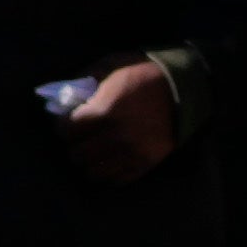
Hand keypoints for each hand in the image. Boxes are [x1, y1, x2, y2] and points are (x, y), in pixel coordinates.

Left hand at [53, 58, 187, 181]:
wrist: (183, 90)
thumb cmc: (143, 74)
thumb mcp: (111, 66)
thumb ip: (85, 79)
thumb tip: (64, 95)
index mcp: (104, 112)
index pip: (67, 130)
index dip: (62, 126)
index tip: (66, 123)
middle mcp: (115, 136)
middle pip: (77, 154)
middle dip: (73, 145)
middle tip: (78, 139)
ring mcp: (131, 153)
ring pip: (94, 172)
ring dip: (89, 162)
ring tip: (92, 152)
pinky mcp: (145, 164)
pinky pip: (117, 180)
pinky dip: (108, 173)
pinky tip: (108, 161)